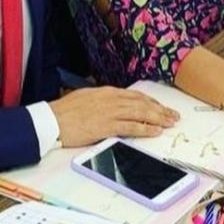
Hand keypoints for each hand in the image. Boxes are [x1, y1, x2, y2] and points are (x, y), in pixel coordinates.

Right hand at [49, 86, 179, 146]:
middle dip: (160, 110)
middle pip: (142, 103)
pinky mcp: (105, 126)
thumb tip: (110, 103)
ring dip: (158, 118)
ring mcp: (109, 112)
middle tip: (173, 116)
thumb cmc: (64, 111)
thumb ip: (101, 99)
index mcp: (106, 92)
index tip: (161, 107)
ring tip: (170, 123)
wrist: (50, 120)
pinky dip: (145, 129)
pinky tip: (155, 131)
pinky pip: (131, 127)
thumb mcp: (85, 97)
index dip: (151, 101)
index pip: (135, 95)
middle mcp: (111, 99)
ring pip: (140, 113)